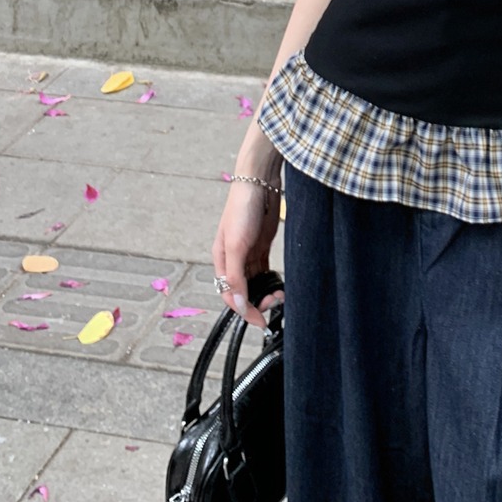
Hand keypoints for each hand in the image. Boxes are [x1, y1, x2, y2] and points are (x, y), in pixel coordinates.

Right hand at [211, 181, 282, 331]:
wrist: (259, 181)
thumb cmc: (242, 208)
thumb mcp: (236, 245)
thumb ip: (235, 276)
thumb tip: (238, 304)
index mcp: (221, 260)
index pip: (230, 294)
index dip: (244, 310)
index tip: (260, 321)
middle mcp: (233, 259)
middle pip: (244, 290)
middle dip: (258, 300)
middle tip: (275, 302)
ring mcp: (248, 252)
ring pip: (255, 282)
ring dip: (266, 291)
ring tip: (280, 294)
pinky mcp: (262, 246)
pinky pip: (264, 270)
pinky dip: (271, 280)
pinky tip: (280, 284)